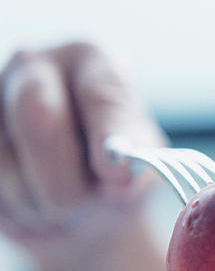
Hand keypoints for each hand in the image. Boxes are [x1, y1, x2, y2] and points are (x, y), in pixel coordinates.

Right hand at [0, 41, 174, 270]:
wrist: (77, 207)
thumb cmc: (121, 180)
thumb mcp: (144, 167)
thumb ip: (138, 157)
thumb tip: (118, 164)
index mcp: (98, 59)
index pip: (102, 90)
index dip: (110, 138)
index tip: (116, 175)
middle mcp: (37, 64)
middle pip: (36, 117)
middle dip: (67, 180)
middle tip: (90, 204)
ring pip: (5, 163)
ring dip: (43, 203)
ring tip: (64, 203)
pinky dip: (14, 211)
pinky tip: (30, 203)